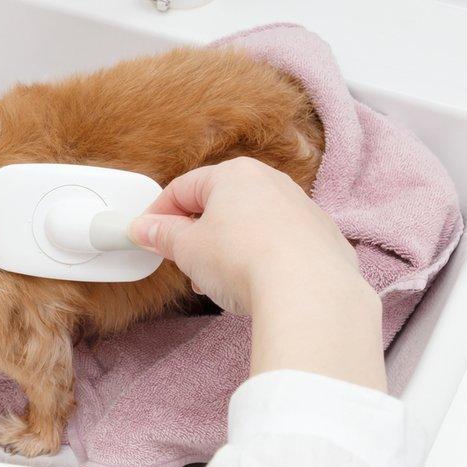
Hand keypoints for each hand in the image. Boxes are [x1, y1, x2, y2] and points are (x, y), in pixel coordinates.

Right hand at [129, 157, 385, 389]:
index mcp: (234, 174)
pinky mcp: (322, 238)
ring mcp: (301, 208)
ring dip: (225, 250)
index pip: (183, 188)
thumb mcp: (187, 248)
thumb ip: (162, 235)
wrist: (308, 292)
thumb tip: (145, 228)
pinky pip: (278, 243)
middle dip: (195, 235)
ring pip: (249, 225)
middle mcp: (271, 182)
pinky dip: (258, 259)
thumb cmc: (244, 259)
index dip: (158, 214)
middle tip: (180, 261)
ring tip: (214, 282)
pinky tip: (251, 286)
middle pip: (219, 205)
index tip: (146, 236)